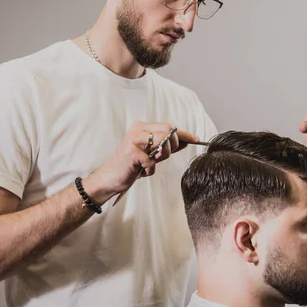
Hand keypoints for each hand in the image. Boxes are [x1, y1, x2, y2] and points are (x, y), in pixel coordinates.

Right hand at [84, 121, 198, 200]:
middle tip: (162, 156)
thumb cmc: (130, 167)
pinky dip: (149, 170)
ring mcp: (134, 139)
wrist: (109, 179)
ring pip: (163, 142)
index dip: (184, 134)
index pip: (168, 126)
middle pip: (169, 130)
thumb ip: (166, 147)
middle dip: (172, 145)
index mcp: (142, 128)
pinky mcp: (132, 152)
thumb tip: (185, 141)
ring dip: (161, 157)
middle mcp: (138, 130)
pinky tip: (140, 171)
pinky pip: (152, 161)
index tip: (196, 139)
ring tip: (149, 163)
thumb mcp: (151, 155)